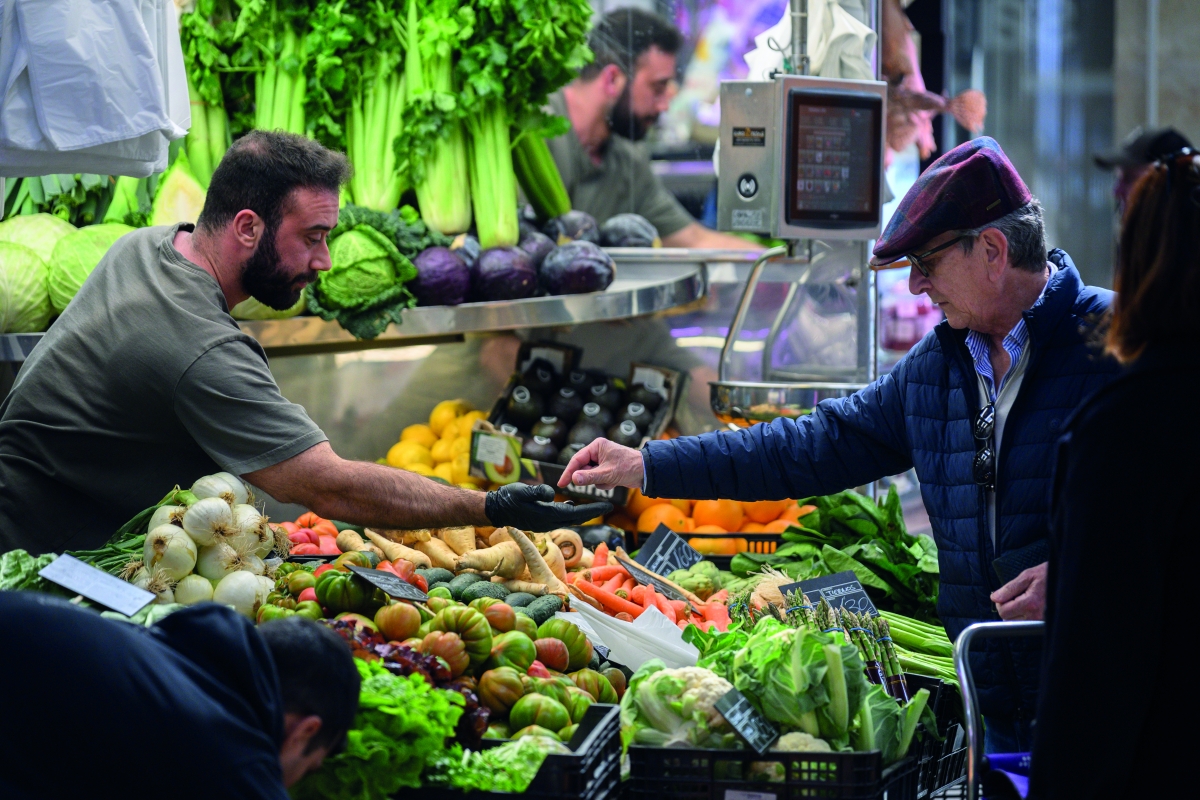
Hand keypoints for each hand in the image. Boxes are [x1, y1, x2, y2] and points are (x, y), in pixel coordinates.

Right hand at [484, 483, 611, 531]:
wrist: (496, 509)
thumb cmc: (508, 498)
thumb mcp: (522, 491)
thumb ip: (537, 492)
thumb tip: (552, 493)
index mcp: (548, 515)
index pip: (576, 513)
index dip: (593, 510)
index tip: (608, 505)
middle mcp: (549, 522)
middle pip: (577, 519)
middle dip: (592, 512)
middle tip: (608, 506)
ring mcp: (545, 523)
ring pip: (569, 519)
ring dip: (582, 514)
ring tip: (594, 506)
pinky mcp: (541, 521)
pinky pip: (561, 518)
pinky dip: (570, 513)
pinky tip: (571, 505)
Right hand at [557, 438, 643, 490]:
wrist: (646, 472)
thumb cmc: (630, 467)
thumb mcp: (608, 474)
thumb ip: (590, 477)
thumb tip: (574, 479)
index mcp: (597, 446)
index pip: (577, 459)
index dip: (568, 472)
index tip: (561, 484)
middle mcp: (598, 452)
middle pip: (583, 468)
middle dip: (590, 478)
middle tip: (599, 480)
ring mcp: (602, 461)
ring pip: (590, 475)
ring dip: (599, 481)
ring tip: (611, 480)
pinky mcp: (607, 469)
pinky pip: (598, 479)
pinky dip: (604, 483)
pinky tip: (614, 482)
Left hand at [990, 562, 1047, 620]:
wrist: (1066, 579)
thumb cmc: (1048, 575)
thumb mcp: (1027, 576)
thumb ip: (1009, 588)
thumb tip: (995, 598)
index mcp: (1030, 603)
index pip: (1003, 611)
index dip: (999, 602)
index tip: (1004, 595)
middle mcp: (1036, 615)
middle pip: (1008, 619)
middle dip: (1006, 607)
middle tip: (1014, 596)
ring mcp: (1040, 621)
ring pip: (1015, 622)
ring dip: (1014, 612)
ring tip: (1022, 599)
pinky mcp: (1043, 623)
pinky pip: (1025, 623)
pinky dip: (1022, 615)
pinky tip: (1028, 605)